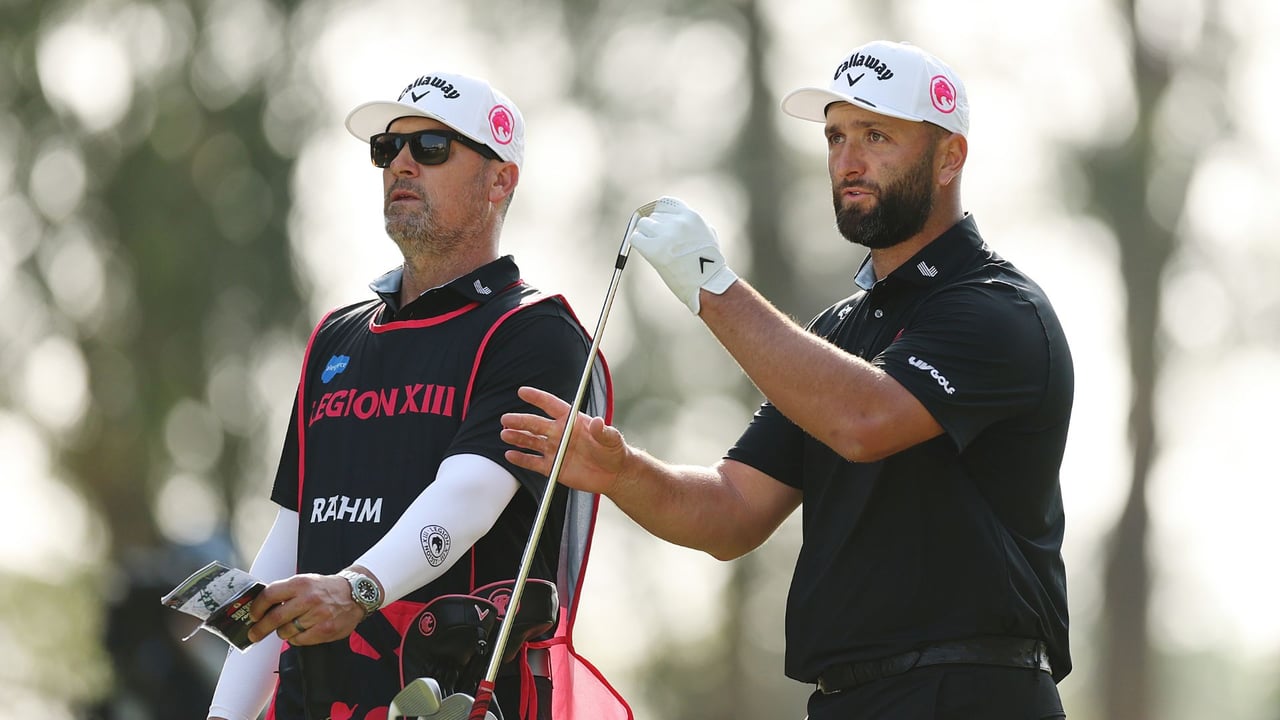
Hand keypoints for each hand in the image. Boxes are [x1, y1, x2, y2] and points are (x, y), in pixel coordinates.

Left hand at [246, 573, 365, 645]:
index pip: (269, 595)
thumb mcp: (306, 582)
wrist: (355, 594)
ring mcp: (317, 615)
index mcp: (301, 583)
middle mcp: (308, 598)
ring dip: (283, 632)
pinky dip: (296, 638)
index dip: (257, 608)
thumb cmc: (326, 589)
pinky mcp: (324, 630)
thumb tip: (261, 607)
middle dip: (260, 629)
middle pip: (275, 618)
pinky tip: (301, 631)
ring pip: (286, 631)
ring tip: (290, 627)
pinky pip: (299, 640)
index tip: (252, 616)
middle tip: (254, 634)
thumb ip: (285, 592)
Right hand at [501, 386, 627, 494]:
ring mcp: (555, 450)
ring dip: (517, 437)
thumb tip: (598, 422)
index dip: (537, 398)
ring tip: (505, 434)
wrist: (614, 474)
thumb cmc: (614, 451)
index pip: (551, 405)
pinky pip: (533, 462)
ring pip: (531, 441)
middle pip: (536, 424)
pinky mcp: (553, 467)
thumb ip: (604, 431)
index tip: (522, 392)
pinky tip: (510, 454)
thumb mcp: (612, 439)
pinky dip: (521, 459)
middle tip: (506, 419)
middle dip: (520, 421)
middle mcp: (560, 433)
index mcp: (572, 421)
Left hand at [629, 196, 737, 313]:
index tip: (662, 226)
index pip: (664, 203)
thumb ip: (691, 224)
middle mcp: (677, 222)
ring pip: (643, 225)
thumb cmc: (709, 264)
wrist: (709, 284)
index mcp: (690, 216)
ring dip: (646, 236)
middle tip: (660, 244)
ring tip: (656, 249)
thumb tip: (674, 220)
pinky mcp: (654, 249)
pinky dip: (639, 244)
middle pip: (653, 216)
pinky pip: (636, 238)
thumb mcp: (707, 234)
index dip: (661, 215)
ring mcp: (666, 235)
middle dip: (655, 229)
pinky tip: (648, 252)